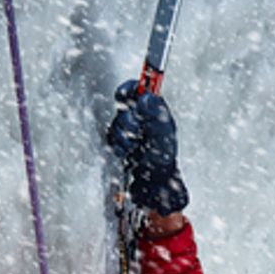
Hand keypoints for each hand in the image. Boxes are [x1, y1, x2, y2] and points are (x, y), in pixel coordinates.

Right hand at [106, 84, 188, 215]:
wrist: (153, 184)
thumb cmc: (163, 161)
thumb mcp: (163, 135)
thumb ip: (155, 114)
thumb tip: (146, 96)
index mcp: (155, 111)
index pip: (140, 90)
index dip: (130, 89)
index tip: (125, 95)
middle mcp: (143, 118)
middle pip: (124, 106)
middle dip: (127, 120)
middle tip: (136, 131)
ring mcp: (131, 130)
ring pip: (116, 122)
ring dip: (123, 136)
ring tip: (133, 147)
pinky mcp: (121, 142)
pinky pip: (111, 137)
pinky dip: (117, 145)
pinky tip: (126, 152)